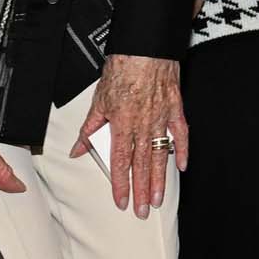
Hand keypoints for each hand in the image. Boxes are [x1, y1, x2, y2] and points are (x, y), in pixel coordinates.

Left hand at [71, 53, 185, 216]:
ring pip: (160, 154)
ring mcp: (161, 117)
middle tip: (141, 211)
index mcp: (121, 122)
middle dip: (141, 190)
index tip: (120, 201)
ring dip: (159, 178)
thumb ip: (89, 129)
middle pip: (141, 164)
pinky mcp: (175, 108)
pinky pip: (180, 133)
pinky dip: (181, 150)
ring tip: (158, 198)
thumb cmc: (122, 69)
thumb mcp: (98, 100)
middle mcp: (142, 123)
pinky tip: (181, 165)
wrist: (145, 48)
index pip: (120, 161)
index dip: (120, 184)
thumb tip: (77, 148)